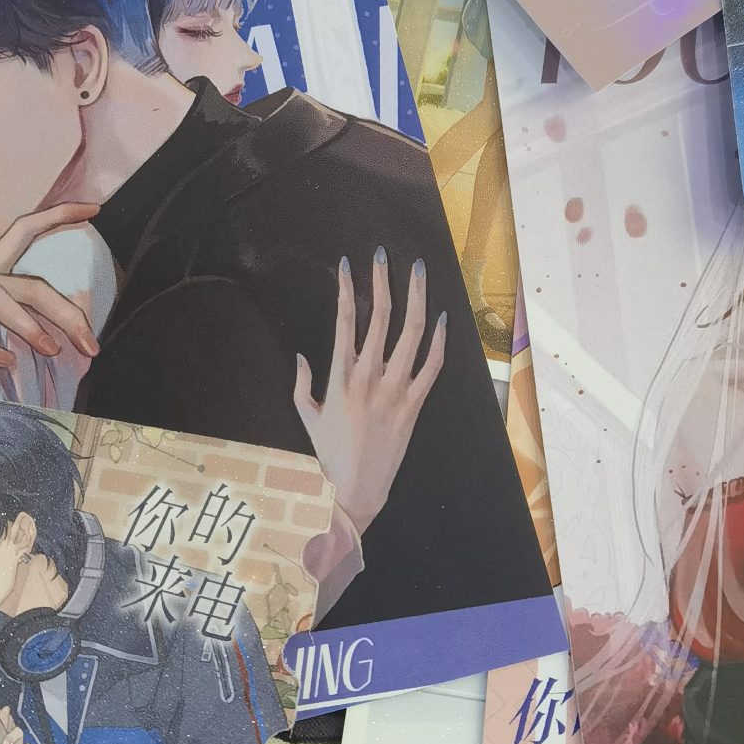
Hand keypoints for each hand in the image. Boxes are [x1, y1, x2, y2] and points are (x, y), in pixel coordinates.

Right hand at [0, 202, 100, 382]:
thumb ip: (22, 313)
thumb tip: (75, 324)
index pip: (22, 230)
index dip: (57, 215)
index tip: (94, 208)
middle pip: (23, 283)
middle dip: (64, 312)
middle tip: (90, 344)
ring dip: (29, 326)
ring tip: (52, 351)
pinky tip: (8, 362)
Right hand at [293, 255, 446, 537]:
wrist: (357, 488)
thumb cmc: (330, 454)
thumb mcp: (306, 417)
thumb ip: (301, 384)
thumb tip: (302, 356)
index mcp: (340, 376)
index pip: (344, 321)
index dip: (346, 289)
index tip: (347, 265)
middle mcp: (369, 377)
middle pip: (380, 317)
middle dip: (382, 281)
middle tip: (383, 255)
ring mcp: (396, 390)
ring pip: (411, 333)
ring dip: (416, 298)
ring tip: (418, 272)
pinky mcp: (416, 405)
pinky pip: (432, 367)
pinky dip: (439, 341)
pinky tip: (441, 319)